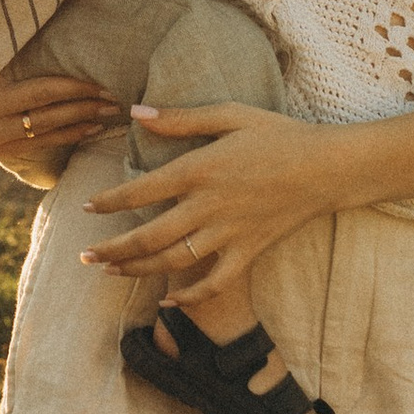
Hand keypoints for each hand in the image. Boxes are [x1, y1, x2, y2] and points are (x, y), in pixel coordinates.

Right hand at [0, 66, 125, 186]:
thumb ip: (5, 55)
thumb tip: (44, 24)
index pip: (40, 92)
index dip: (73, 88)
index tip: (100, 83)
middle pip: (48, 115)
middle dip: (84, 107)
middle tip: (115, 99)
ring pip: (46, 133)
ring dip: (81, 124)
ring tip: (109, 116)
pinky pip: (38, 145)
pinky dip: (66, 137)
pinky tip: (88, 130)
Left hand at [79, 103, 331, 299]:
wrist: (328, 167)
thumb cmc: (279, 135)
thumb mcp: (229, 115)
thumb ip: (180, 118)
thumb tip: (136, 112)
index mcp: (199, 170)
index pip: (140, 191)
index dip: (108, 202)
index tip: (86, 208)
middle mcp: (208, 206)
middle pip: (148, 237)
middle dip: (112, 249)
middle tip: (84, 257)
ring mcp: (229, 234)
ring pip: (173, 262)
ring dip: (138, 270)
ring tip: (111, 273)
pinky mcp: (249, 252)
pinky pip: (214, 282)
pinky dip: (190, 296)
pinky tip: (169, 301)